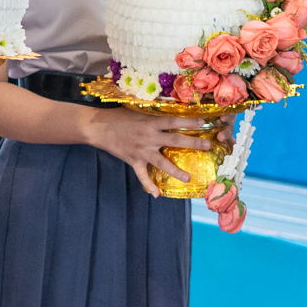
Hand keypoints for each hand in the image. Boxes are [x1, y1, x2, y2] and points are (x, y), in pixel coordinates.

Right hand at [84, 108, 211, 196]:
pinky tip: (157, 194)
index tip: (204, 122)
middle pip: (174, 141)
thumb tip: (170, 112)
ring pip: (161, 162)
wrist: (98, 127)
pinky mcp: (133, 160)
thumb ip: (152, 114)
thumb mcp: (136, 111)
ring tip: (188, 178)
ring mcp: (141, 150)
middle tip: (208, 146)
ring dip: (175, 171)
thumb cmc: (117, 116)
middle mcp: (148, 137)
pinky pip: (142, 175)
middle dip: (193, 143)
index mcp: (150, 123)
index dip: (189, 122)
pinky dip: (148, 185)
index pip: (173, 122)